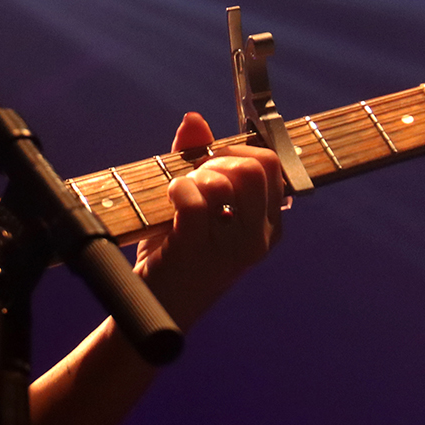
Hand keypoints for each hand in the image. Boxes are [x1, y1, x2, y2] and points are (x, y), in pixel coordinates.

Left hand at [134, 112, 286, 330]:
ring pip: (227, 181)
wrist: (153, 304)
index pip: (271, 164)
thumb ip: (196, 160)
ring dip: (196, 175)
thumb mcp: (191, 203)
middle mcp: (259, 238)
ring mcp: (232, 249)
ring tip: (180, 193)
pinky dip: (177, 188)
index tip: (210, 163)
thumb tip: (194, 119)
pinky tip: (170, 198)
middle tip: (195, 178)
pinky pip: (195, 200)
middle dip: (217, 160)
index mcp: (267, 225)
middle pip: (255, 167)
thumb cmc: (174, 250)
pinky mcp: (199, 252)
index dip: (235, 151)